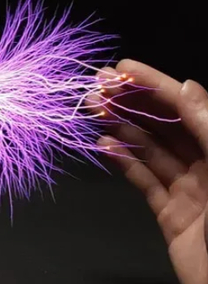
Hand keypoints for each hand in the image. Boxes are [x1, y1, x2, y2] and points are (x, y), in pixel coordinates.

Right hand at [96, 59, 207, 283]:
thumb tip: (186, 86)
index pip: (187, 106)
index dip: (155, 84)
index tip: (121, 68)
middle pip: (166, 124)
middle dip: (132, 102)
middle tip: (97, 88)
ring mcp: (189, 189)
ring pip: (151, 150)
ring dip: (122, 127)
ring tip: (93, 110)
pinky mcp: (171, 214)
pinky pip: (144, 181)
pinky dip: (123, 162)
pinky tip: (104, 145)